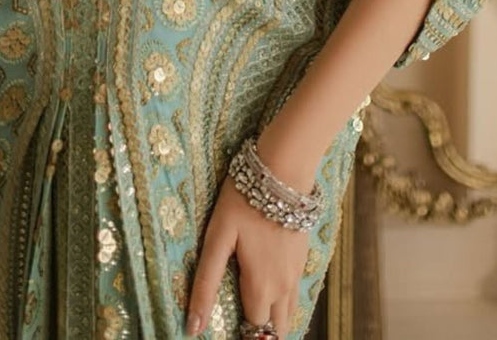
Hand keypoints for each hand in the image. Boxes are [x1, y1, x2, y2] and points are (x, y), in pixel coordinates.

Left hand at [186, 176, 309, 337]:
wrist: (283, 172)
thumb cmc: (244, 202)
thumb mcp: (217, 239)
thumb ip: (206, 284)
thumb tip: (193, 327)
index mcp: (261, 287)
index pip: (254, 328)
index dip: (241, 331)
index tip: (231, 327)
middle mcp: (283, 286)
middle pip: (277, 327)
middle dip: (262, 332)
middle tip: (243, 322)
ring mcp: (297, 271)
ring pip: (290, 311)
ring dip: (276, 317)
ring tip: (257, 312)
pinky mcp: (304, 255)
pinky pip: (297, 291)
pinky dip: (285, 300)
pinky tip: (273, 288)